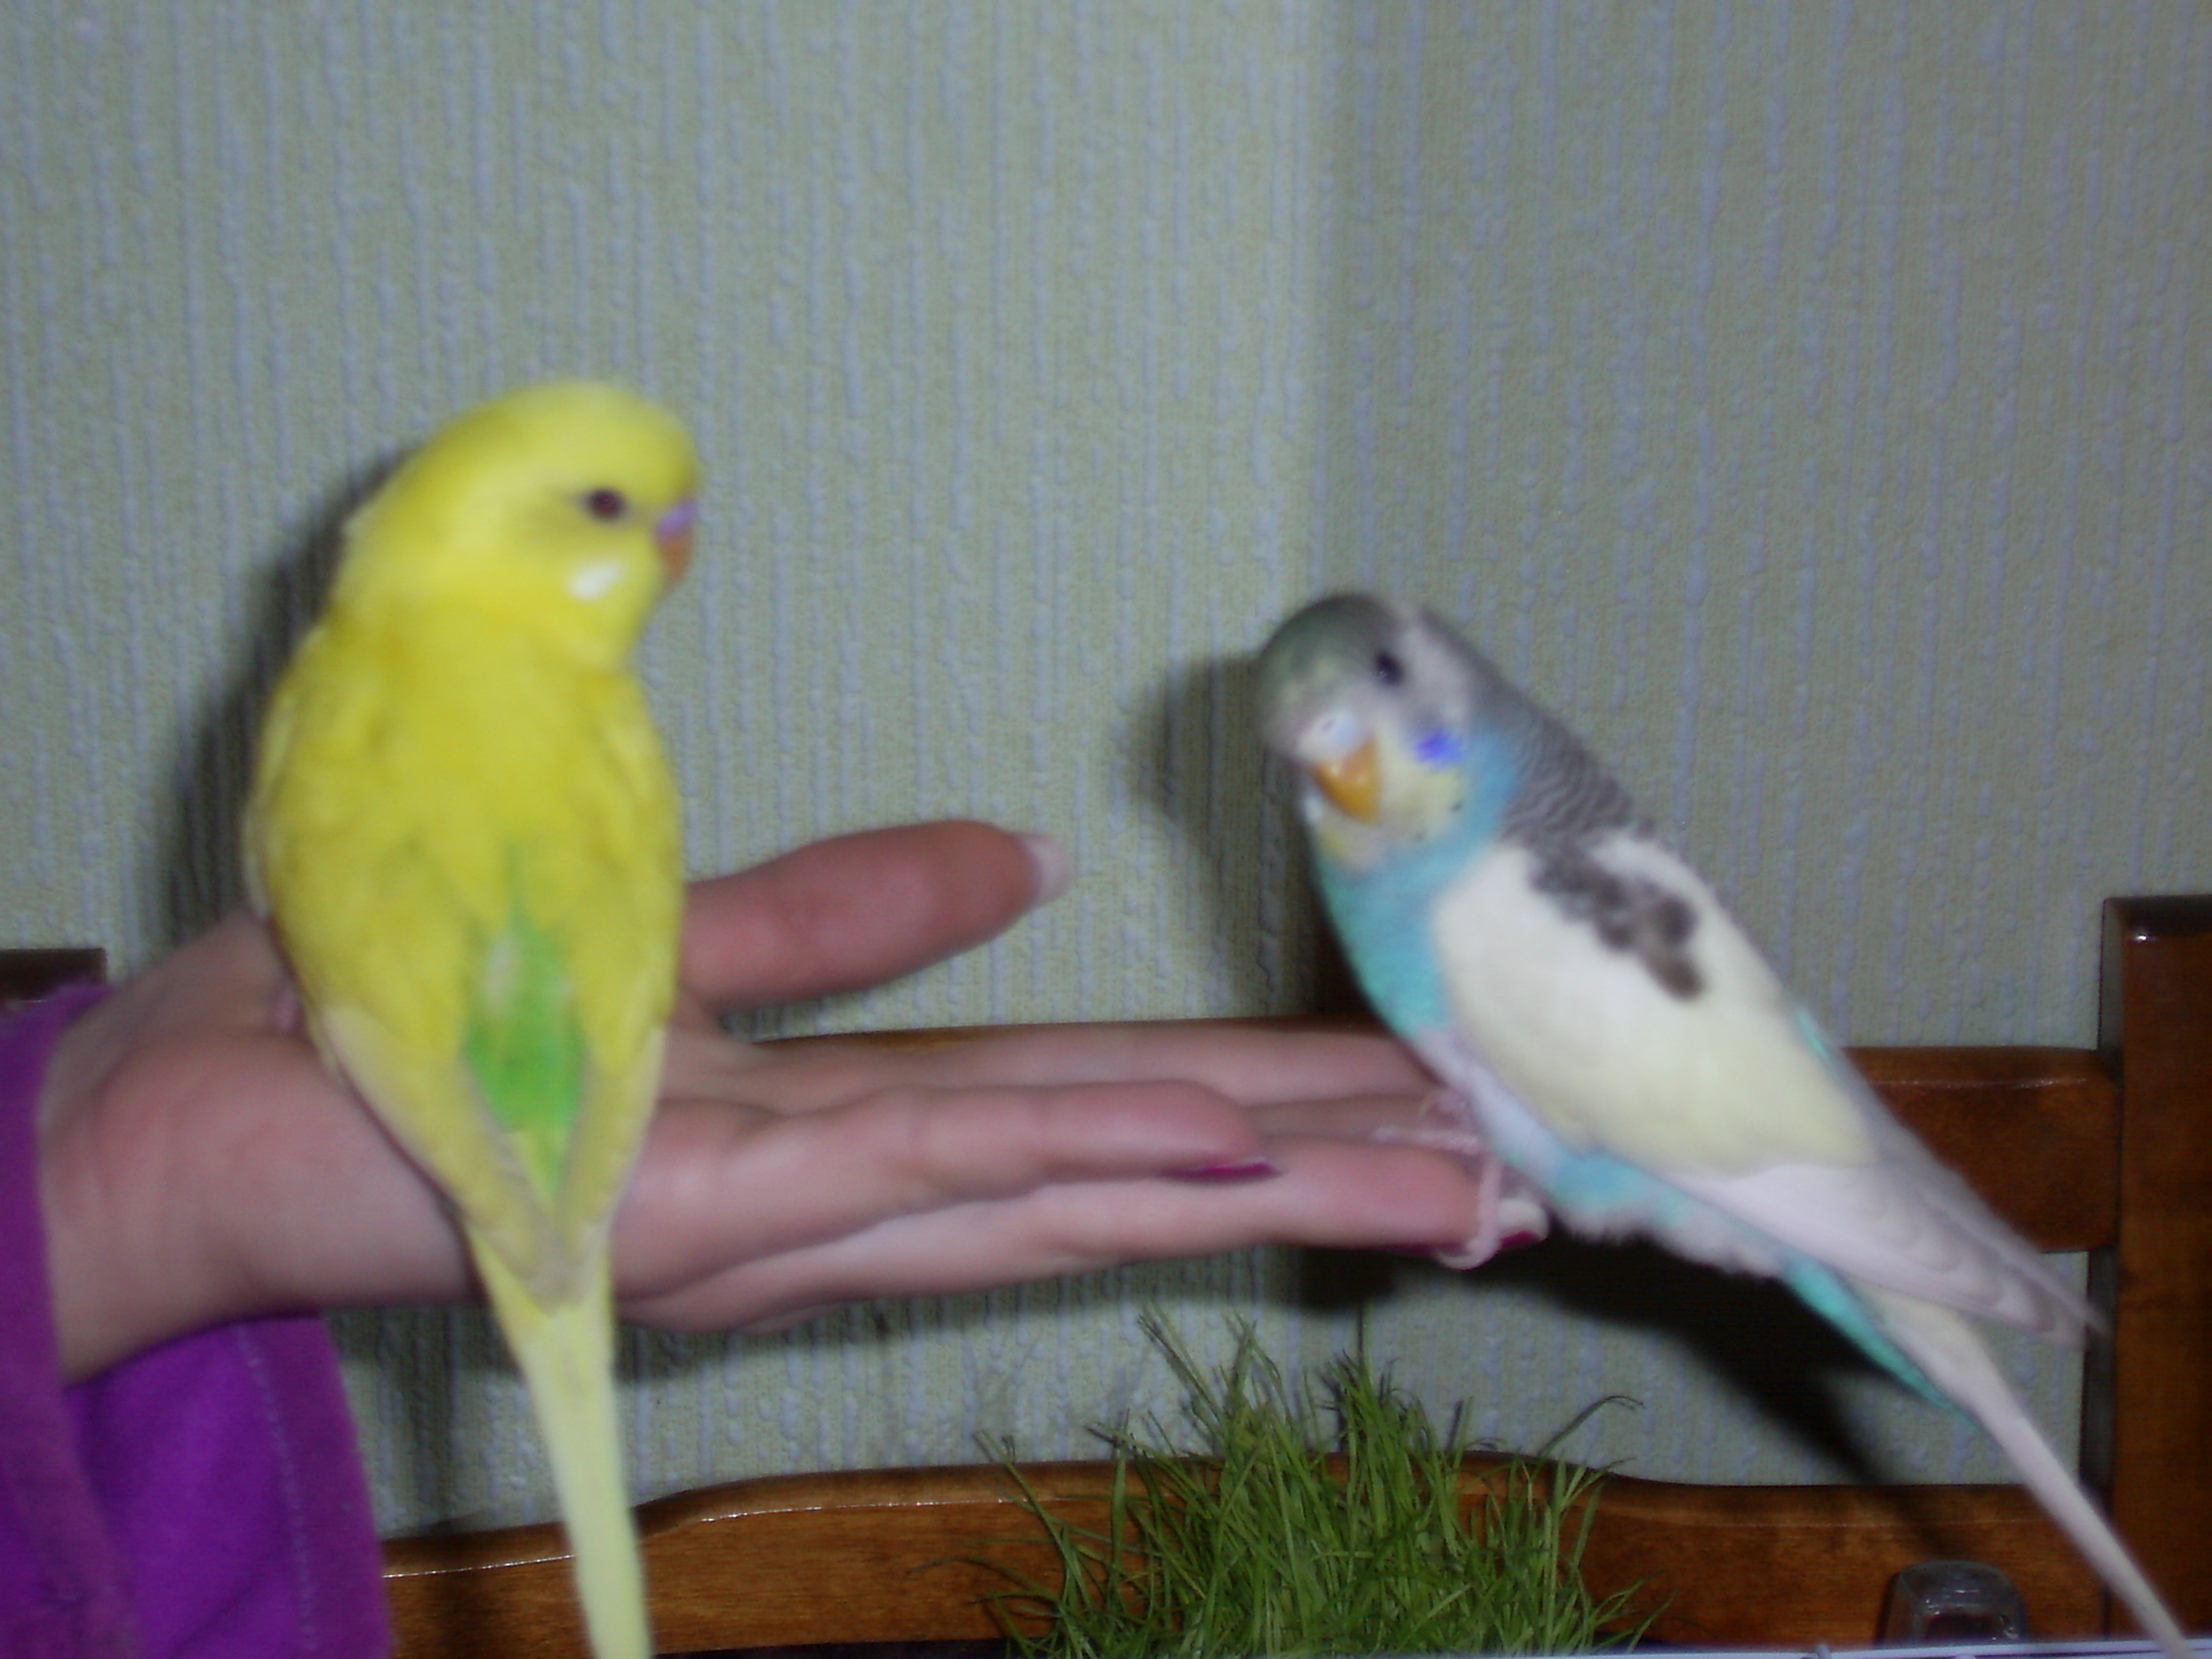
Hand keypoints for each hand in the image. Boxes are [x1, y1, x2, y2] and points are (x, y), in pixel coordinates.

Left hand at [37, 821, 1503, 1380]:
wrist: (235, 1108)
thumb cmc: (451, 1028)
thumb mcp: (694, 954)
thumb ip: (857, 916)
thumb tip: (1027, 860)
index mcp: (860, 1129)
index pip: (1102, 1112)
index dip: (1267, 1108)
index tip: (1415, 1095)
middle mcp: (857, 1189)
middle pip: (1131, 1165)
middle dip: (1324, 1166)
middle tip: (1513, 1165)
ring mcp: (797, 1208)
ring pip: (1074, 1179)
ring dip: (1264, 1172)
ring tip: (1442, 1164)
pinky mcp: (711, 1199)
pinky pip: (924, 1164)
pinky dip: (1081, 1151)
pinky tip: (1218, 1143)